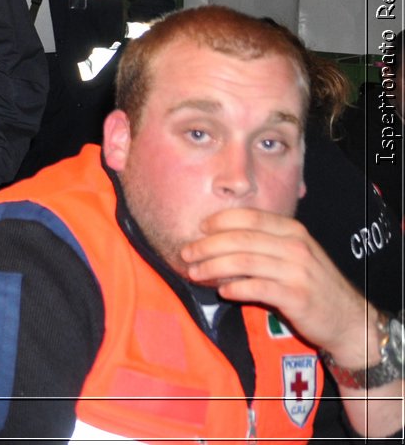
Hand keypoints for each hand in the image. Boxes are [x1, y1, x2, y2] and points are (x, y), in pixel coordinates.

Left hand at [183, 208, 374, 365]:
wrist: (348, 319)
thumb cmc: (312, 284)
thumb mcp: (294, 254)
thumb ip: (264, 242)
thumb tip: (217, 238)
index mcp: (292, 230)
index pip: (249, 217)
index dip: (220, 221)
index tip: (199, 228)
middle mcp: (296, 246)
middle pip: (240, 239)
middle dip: (207, 246)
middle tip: (186, 253)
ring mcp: (298, 271)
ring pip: (244, 262)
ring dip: (213, 267)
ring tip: (195, 273)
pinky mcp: (297, 296)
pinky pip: (257, 288)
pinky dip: (235, 288)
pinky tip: (222, 292)